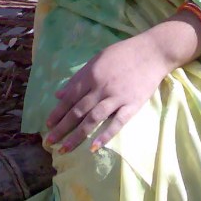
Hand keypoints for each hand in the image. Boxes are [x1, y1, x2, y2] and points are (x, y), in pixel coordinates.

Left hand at [44, 34, 170, 154]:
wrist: (153, 51)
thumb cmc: (123, 53)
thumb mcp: (98, 59)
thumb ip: (79, 77)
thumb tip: (59, 94)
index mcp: (92, 74)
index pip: (70, 97)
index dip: (58, 112)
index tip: (48, 125)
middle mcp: (101, 87)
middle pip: (78, 111)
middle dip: (62, 128)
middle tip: (50, 142)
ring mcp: (117, 97)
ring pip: (93, 119)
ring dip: (77, 135)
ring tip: (65, 149)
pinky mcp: (132, 105)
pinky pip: (117, 123)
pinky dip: (105, 135)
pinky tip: (94, 147)